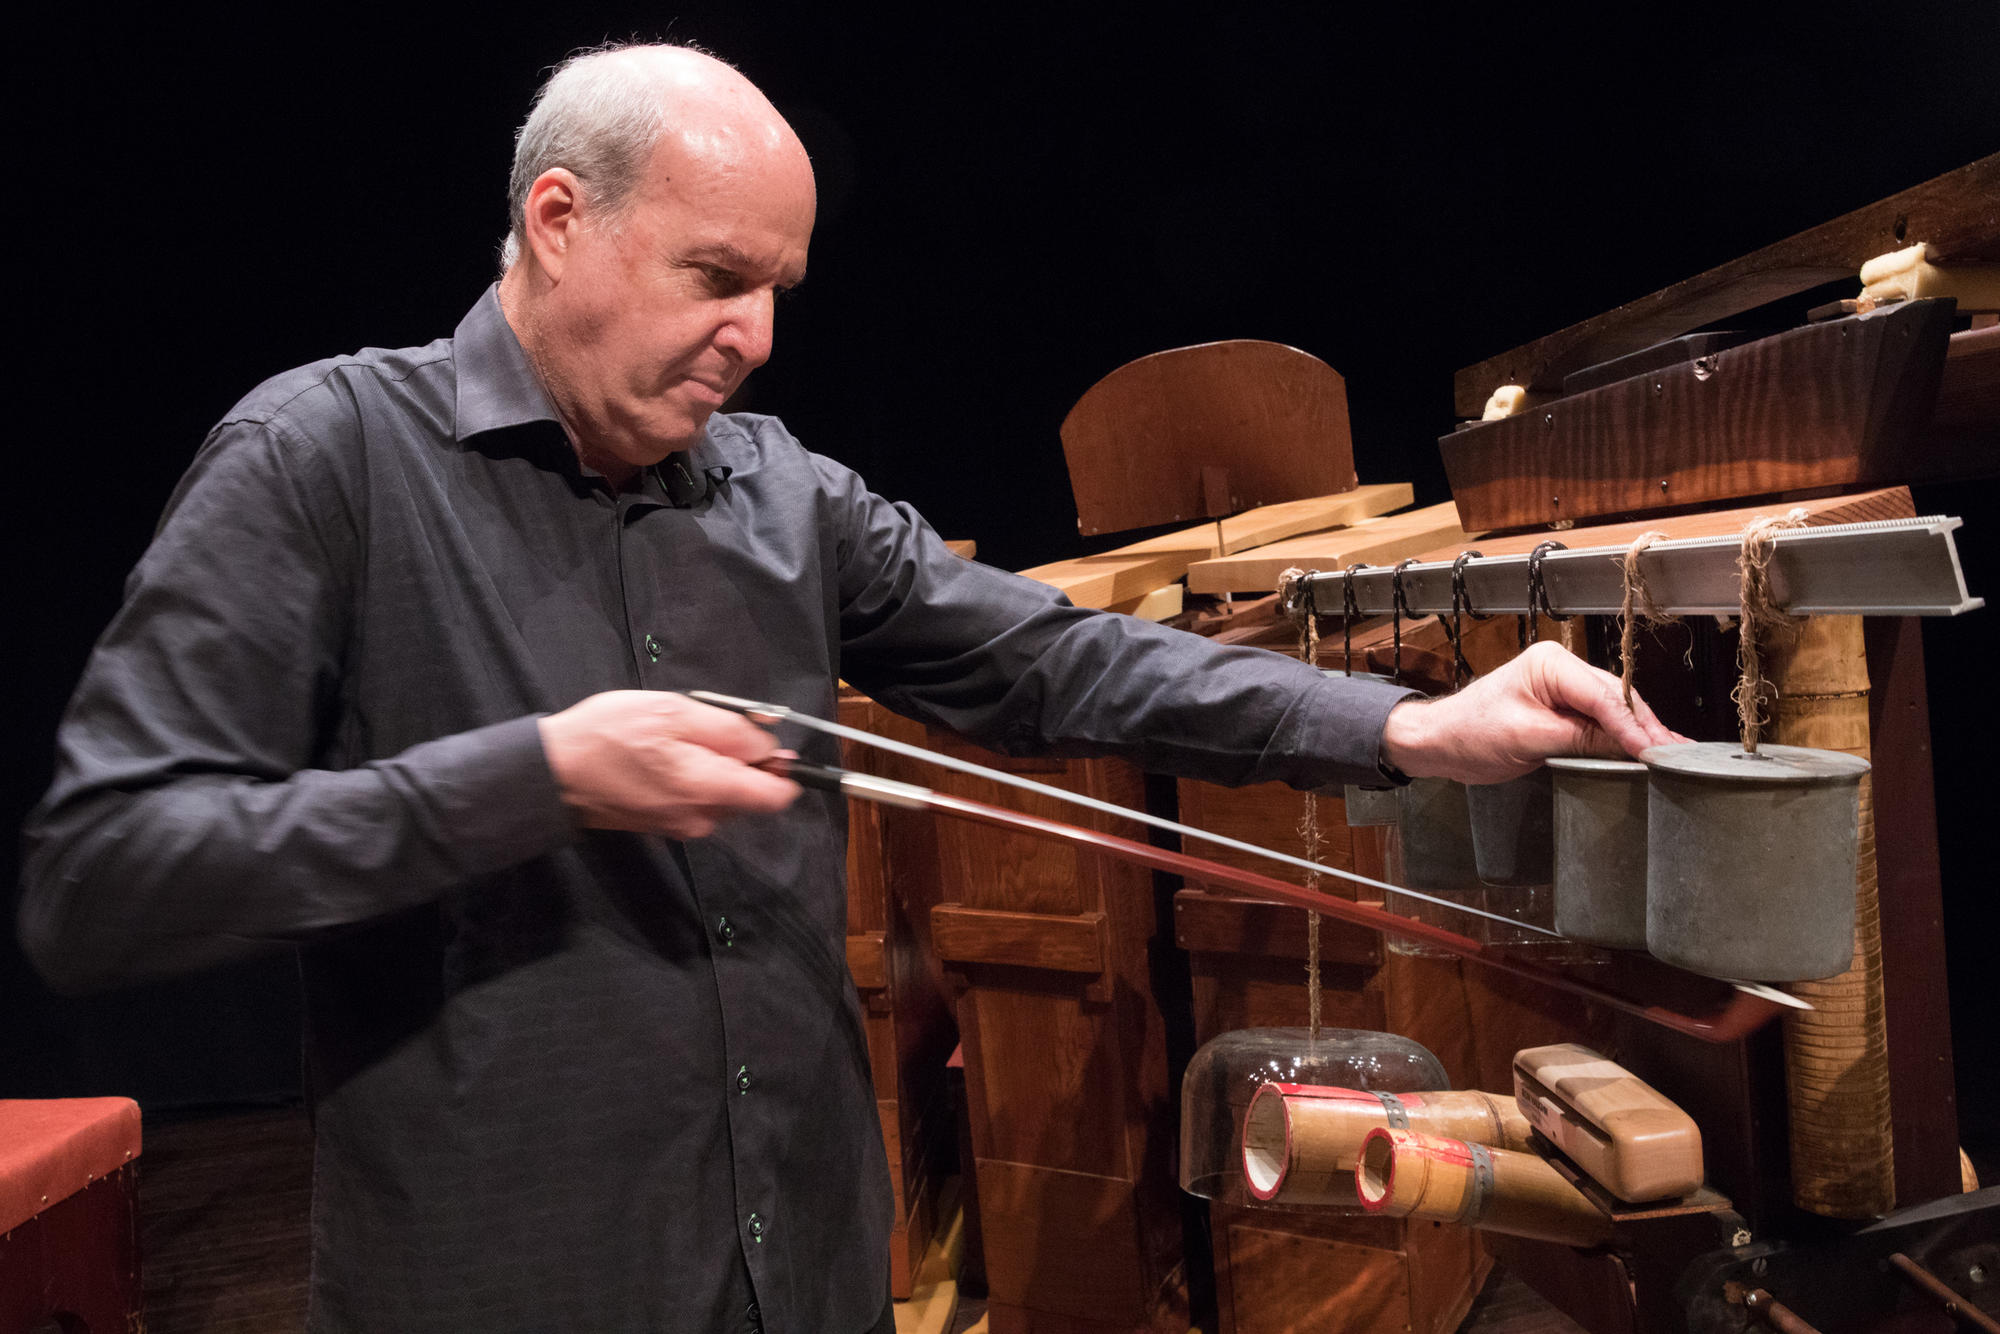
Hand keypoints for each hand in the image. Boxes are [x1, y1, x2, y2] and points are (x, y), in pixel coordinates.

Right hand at [537, 691, 799, 837]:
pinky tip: (660, 756)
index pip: (778, 796)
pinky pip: (696, 800)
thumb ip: (729, 729)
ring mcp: (683, 825)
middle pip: (750, 793)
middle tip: (702, 727)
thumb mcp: (673, 712)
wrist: (552, 775)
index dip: (781, 765)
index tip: (761, 738)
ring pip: (722, 795)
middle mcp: (704, 818)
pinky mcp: (664, 824)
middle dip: (740, 759)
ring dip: (712, 766)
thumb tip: (769, 745)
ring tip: (673, 739)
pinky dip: (691, 776)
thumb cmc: (609, 735)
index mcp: (712, 791)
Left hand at [1379, 641, 1685, 784]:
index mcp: (1550, 663)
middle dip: (1645, 726)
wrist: (1440, 742)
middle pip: (1615, 697)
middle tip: (1677, 753)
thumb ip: (1581, 739)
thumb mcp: (1528, 739)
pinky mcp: (1562, 707)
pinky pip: (1599, 719)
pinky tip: (1646, 748)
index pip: (1602, 695)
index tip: (1654, 749)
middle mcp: (1561, 667)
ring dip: (1639, 731)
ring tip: (1673, 753)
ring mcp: (1563, 686)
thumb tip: (1631, 746)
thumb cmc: (1471, 733)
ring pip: (1612, 708)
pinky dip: (1621, 735)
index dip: (1631, 724)